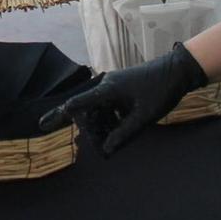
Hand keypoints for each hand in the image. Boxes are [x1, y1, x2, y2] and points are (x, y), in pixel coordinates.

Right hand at [40, 44, 208, 155]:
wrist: (178, 70)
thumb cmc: (161, 91)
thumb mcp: (144, 117)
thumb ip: (124, 134)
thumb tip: (107, 149)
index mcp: (107, 90)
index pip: (77, 104)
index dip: (59, 116)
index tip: (42, 124)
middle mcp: (107, 85)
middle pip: (86, 108)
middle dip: (85, 126)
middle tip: (88, 141)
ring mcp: (115, 85)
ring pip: (99, 108)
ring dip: (102, 124)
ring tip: (110, 142)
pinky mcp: (123, 87)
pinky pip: (109, 104)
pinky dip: (111, 117)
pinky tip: (120, 129)